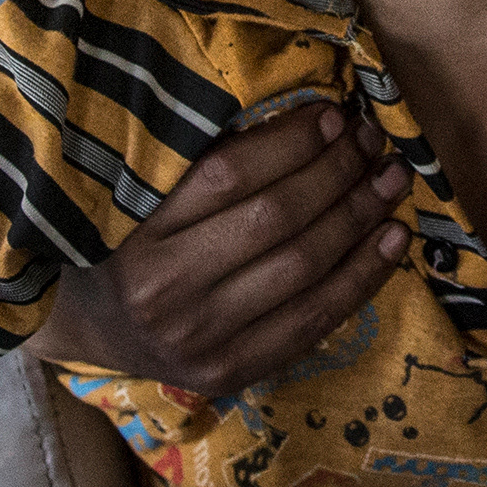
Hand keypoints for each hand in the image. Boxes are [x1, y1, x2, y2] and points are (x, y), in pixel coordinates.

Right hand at [31, 102, 410, 396]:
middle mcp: (168, 289)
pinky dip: (362, 276)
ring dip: (360, 217)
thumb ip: (205, 165)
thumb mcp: (145, 195)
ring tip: (393, 179)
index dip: (292, 142)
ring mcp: (203, 337)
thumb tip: (308, 121)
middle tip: (373, 140)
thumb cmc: (126, 241)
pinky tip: (393, 239)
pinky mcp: (233, 370)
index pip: (229, 175)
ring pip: (304, 268)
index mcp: (140, 231)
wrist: (92, 329)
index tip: (333, 115)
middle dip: (337, 172)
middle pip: (275, 219)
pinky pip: (315, 320)